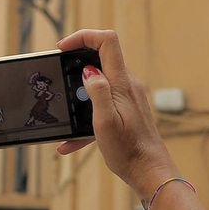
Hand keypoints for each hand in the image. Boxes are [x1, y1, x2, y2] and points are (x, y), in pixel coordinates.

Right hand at [52, 30, 174, 195]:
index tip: (62, 48)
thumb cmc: (128, 151)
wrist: (150, 173)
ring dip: (79, 97)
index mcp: (122, 83)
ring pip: (98, 85)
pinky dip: (86, 118)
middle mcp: (128, 85)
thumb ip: (97, 91)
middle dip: (75, 65)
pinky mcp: (127, 111)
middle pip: (101, 58)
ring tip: (64, 118)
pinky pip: (103, 105)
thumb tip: (89, 70)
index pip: (106, 42)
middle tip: (58, 79)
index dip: (83, 36)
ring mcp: (128, 98)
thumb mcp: (105, 122)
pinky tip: (71, 142)